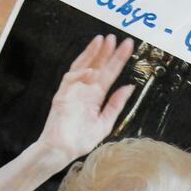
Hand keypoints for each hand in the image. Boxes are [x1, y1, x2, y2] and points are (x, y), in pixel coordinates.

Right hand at [38, 34, 135, 164]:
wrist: (62, 152)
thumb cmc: (80, 141)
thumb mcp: (105, 123)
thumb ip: (116, 104)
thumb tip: (129, 87)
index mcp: (96, 96)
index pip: (109, 74)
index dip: (118, 60)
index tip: (129, 47)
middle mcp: (85, 90)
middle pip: (97, 66)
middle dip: (106, 52)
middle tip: (116, 38)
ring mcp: (73, 91)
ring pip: (82, 66)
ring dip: (92, 53)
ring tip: (102, 41)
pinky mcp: (61, 95)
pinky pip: (69, 79)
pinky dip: (79, 74)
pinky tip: (90, 71)